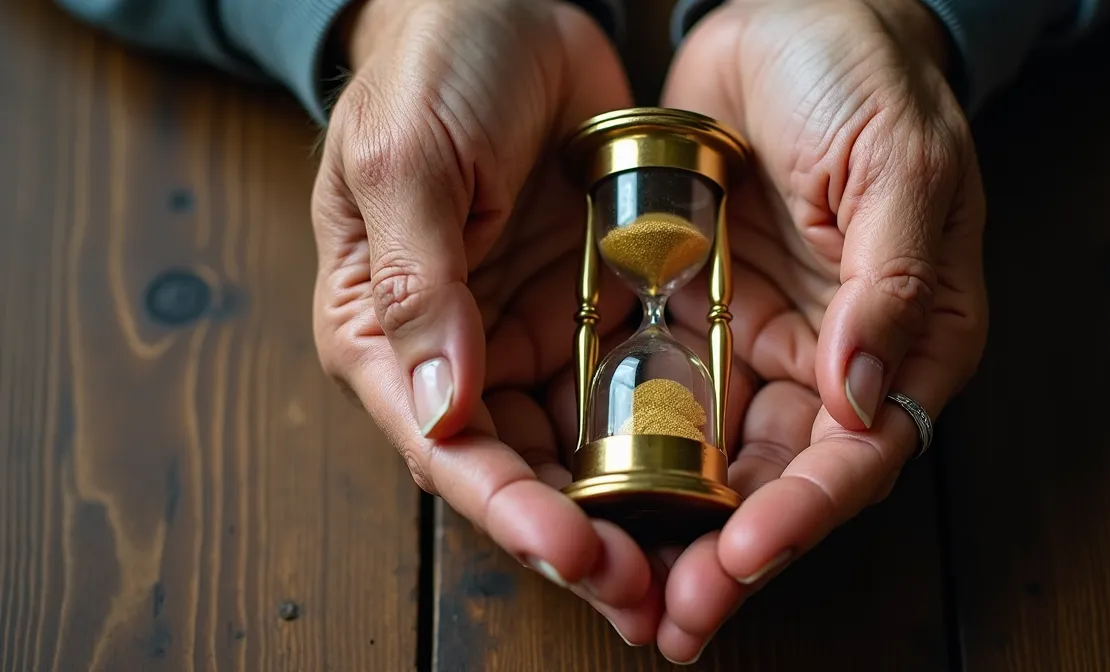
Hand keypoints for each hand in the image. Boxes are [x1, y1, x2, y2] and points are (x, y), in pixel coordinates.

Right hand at [311, 0, 663, 640]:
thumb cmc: (433, 63)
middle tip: (653, 597)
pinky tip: (714, 477)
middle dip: (584, 540)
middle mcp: (456, 349)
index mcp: (385, 331)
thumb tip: (441, 407)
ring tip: (693, 568)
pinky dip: (662, 435)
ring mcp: (525, 331)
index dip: (513, 511)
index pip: (448, 448)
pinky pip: (626, 385)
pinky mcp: (584, 304)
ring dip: (632, 511)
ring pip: (578, 449)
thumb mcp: (409, 160)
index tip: (581, 554)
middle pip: (519, 472)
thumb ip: (421, 283)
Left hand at [657, 0, 986, 660]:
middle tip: (665, 612)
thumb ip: (894, 284)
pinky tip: (583, 491)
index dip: (802, 515)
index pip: (859, 454)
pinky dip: (629, 448)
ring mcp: (762, 341)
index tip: (739, 558)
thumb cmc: (865, 77)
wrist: (792, 12)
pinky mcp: (700, 313)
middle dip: (725, 552)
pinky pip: (661, 395)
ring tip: (613, 580)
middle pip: (783, 481)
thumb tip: (863, 397)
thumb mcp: (901, 166)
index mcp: (908, 338)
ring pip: (717, 459)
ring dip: (669, 524)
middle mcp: (834, 358)